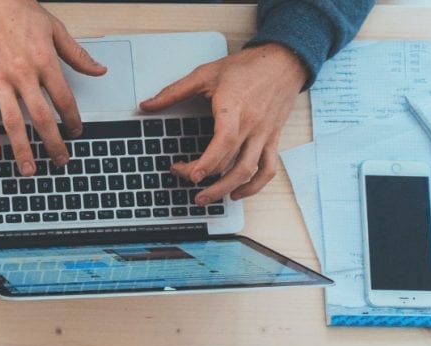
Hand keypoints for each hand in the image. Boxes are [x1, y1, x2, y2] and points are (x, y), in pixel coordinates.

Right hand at [0, 0, 106, 174]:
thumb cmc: (20, 12)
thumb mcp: (55, 29)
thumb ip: (77, 55)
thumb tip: (99, 71)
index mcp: (44, 61)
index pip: (63, 99)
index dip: (72, 119)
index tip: (76, 132)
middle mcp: (22, 73)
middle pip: (41, 117)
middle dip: (52, 143)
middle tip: (59, 160)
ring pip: (13, 121)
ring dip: (22, 148)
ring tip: (29, 168)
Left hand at [140, 44, 306, 203]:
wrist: (283, 61)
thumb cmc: (246, 67)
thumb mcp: (205, 73)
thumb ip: (174, 92)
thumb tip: (147, 105)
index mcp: (234, 108)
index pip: (224, 141)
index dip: (208, 162)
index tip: (191, 175)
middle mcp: (252, 125)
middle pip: (232, 162)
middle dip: (207, 178)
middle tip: (185, 181)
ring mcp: (264, 134)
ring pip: (251, 171)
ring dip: (228, 189)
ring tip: (207, 198)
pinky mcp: (273, 138)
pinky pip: (269, 168)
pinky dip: (255, 185)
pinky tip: (237, 192)